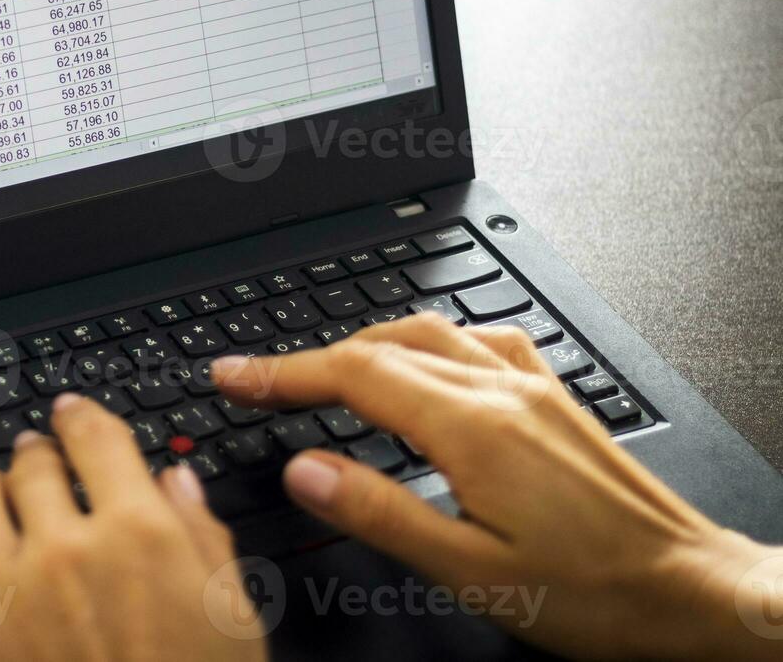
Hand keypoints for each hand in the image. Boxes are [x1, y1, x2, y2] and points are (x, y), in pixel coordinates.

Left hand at [0, 393, 267, 661]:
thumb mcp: (233, 619)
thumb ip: (202, 536)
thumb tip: (176, 479)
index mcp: (140, 533)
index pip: (97, 439)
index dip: (81, 415)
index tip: (72, 413)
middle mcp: (67, 549)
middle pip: (32, 461)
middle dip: (36, 451)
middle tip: (37, 456)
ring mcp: (9, 591)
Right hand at [213, 314, 782, 660]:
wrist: (691, 592)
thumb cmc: (593, 594)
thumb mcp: (471, 571)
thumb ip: (380, 512)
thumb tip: (307, 470)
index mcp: (473, 428)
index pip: (352, 375)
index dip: (282, 371)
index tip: (233, 374)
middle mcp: (502, 391)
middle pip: (382, 344)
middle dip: (308, 356)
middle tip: (256, 376)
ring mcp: (532, 387)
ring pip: (428, 330)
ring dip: (361, 341)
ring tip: (319, 368)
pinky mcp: (554, 397)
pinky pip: (478, 339)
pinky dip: (426, 339)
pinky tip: (423, 357)